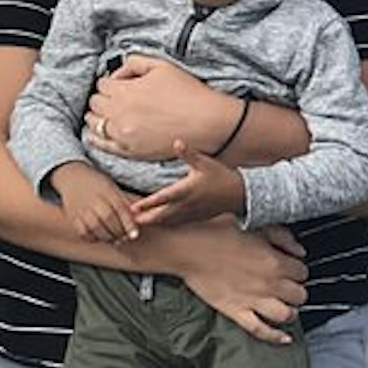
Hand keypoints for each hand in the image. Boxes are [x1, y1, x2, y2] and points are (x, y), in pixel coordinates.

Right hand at [49, 166, 144, 244]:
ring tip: (114, 239)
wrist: (72, 178)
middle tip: (125, 238)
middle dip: (118, 232)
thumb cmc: (98, 184)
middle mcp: (93, 199)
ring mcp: (81, 208)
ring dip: (107, 237)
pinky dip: (93, 238)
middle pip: (107, 219)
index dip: (128, 223)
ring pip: (95, 227)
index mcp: (107, 190)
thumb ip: (125, 202)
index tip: (135, 235)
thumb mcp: (114, 188)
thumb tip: (142, 217)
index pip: (120, 208)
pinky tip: (100, 237)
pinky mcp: (73, 216)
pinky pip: (82, 232)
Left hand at [83, 52, 228, 159]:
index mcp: (124, 91)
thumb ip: (134, 63)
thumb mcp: (161, 66)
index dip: (109, 82)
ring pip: (95, 124)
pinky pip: (103, 145)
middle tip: (111, 98)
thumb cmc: (187, 92)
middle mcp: (119, 113)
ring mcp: (123, 134)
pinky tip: (96, 133)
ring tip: (104, 114)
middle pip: (95, 103)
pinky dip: (96, 137)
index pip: (102, 84)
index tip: (116, 84)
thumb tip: (116, 74)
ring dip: (97, 116)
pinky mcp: (130, 151)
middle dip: (102, 98)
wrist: (206, 123)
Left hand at [133, 154, 248, 228]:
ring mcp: (191, 214)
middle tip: (129, 222)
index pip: (162, 198)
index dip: (146, 204)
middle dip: (145, 220)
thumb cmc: (221, 176)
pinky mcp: (195, 218)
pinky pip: (176, 223)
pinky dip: (165, 224)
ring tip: (138, 225)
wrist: (239, 195)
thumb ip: (189, 154)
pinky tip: (158, 224)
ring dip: (153, 223)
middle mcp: (186, 205)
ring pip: (168, 222)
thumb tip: (177, 142)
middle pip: (161, 216)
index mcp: (186, 191)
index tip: (132, 208)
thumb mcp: (205, 163)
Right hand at [168, 215, 307, 343]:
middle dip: (297, 290)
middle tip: (289, 287)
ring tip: (286, 307)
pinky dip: (275, 337)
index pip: (302, 272)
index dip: (298, 269)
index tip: (292, 267)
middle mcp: (269, 283)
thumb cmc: (215, 232)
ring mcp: (253, 300)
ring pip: (286, 315)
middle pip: (299, 295)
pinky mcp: (236, 312)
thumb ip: (281, 236)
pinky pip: (261, 330)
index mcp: (274, 261)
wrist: (187, 249)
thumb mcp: (254, 224)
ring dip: (290, 311)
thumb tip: (299, 251)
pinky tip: (284, 338)